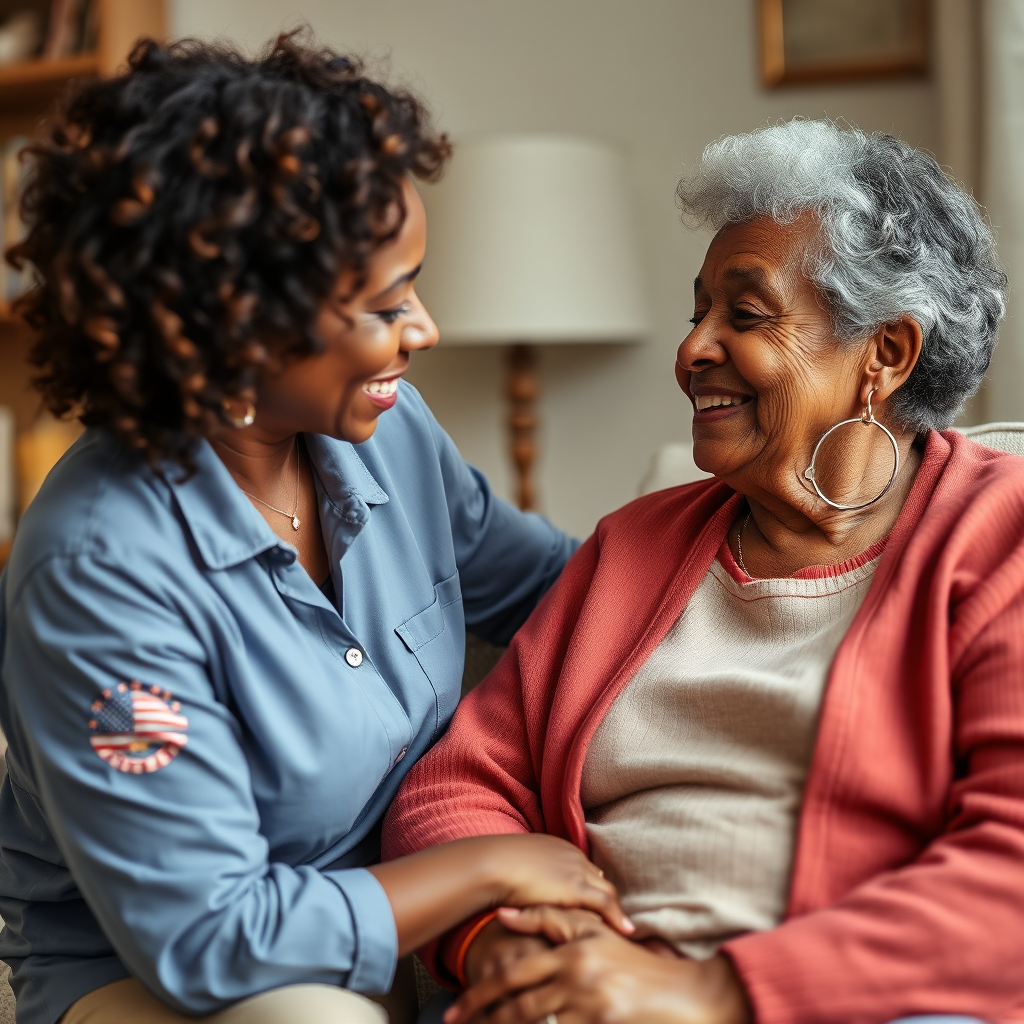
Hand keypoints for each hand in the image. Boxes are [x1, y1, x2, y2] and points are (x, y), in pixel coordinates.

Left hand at [445, 907, 750, 1023]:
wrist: (683, 997)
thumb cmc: (632, 964)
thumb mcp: (594, 933)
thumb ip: (549, 919)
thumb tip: (503, 913)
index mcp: (572, 954)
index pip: (514, 976)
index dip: (481, 995)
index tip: (456, 1009)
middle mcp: (577, 982)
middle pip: (518, 1008)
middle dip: (485, 1019)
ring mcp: (590, 1010)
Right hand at [480, 835, 632, 934]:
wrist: (490, 864)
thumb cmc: (493, 868)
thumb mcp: (515, 868)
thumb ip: (526, 877)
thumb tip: (522, 891)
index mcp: (558, 847)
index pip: (584, 869)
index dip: (591, 889)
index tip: (596, 907)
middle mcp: (572, 855)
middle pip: (599, 879)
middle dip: (608, 899)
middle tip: (616, 921)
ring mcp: (576, 870)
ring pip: (605, 891)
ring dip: (614, 911)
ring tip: (624, 930)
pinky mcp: (576, 887)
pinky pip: (605, 903)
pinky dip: (617, 916)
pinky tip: (626, 931)